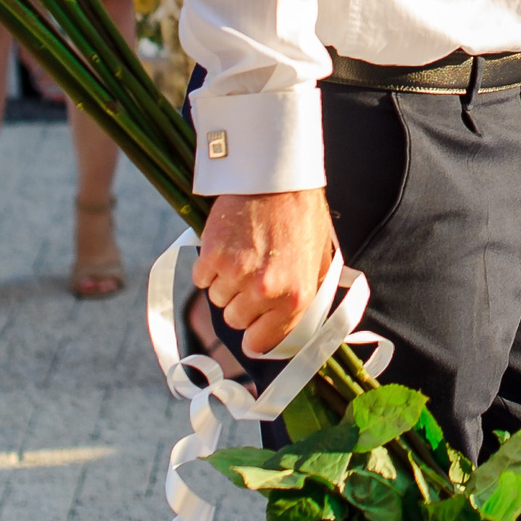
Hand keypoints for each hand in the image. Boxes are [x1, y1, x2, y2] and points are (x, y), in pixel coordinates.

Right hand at [193, 189, 339, 359]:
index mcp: (296, 297)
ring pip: (217, 299)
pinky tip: (226, 248)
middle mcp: (265, 291)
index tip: (252, 331)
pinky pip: (201, 279)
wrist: (279, 178)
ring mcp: (237, 274)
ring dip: (225, 283)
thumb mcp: (319, 259)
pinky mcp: (213, 256)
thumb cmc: (302, 215)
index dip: (256, 336)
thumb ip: (307, 294)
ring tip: (242, 255)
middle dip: (241, 303)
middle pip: (235, 320)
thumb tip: (295, 324)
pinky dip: (209, 267)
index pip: (263, 342)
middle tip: (251, 277)